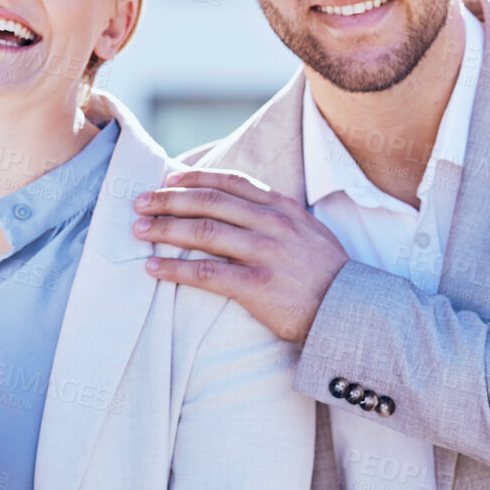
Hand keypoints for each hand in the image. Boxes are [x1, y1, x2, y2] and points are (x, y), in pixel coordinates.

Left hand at [133, 168, 349, 342]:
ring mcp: (265, 253)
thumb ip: (275, 217)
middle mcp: (272, 224)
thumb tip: (236, 207)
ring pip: (202, 231)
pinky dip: (174, 269)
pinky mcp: (257, 285)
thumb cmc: (324, 274)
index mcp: (283, 208)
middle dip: (168, 200)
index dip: (196, 178)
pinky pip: (205, 273)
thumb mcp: (307, 232)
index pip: (232, 182)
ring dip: (164, 229)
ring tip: (139, 230)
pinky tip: (154, 269)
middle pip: (209, 202)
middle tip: (140, 203)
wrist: (351, 311)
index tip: (168, 179)